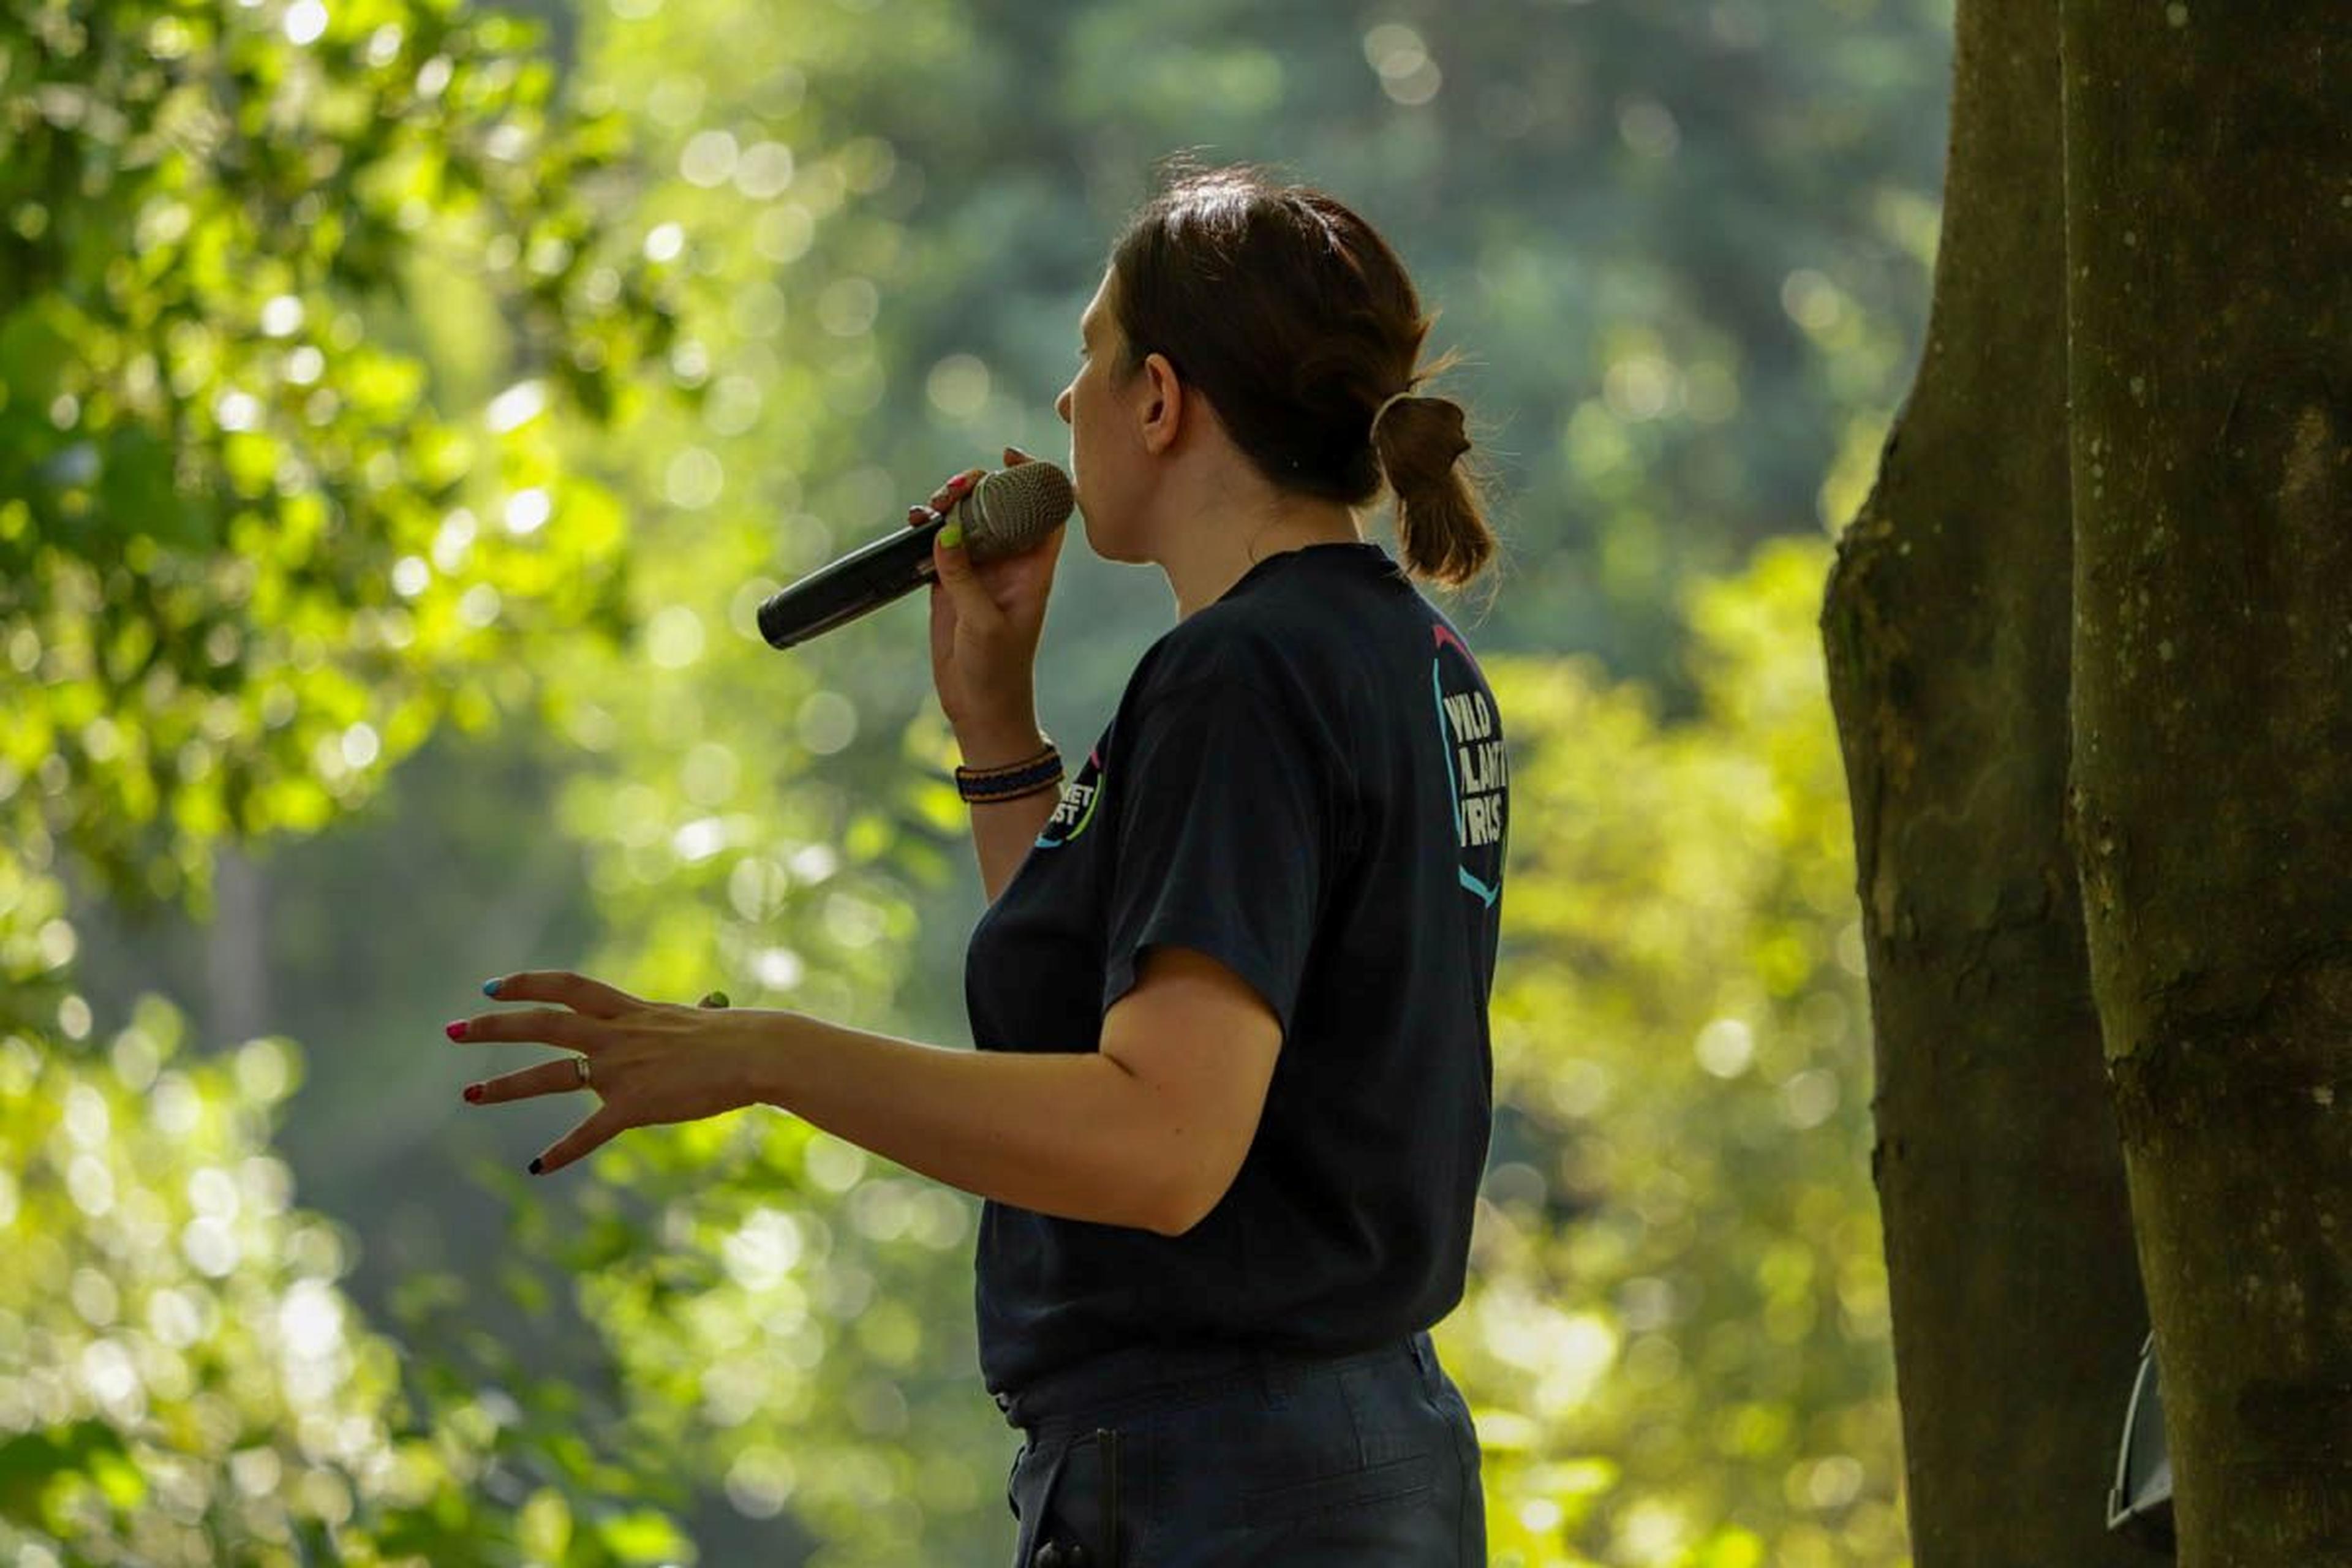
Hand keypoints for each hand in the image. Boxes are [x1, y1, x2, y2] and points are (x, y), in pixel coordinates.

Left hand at [452, 971, 749, 1174]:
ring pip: (551, 1073)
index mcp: (629, 1011)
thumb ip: (694, 1015)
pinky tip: (538, 1166)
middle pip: (542, 1023)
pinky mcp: (635, 1104)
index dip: (525, 983)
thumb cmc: (739, 1036)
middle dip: (493, 1027)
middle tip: (452, 1030)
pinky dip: (562, 1151)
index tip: (489, 987)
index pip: (565, 986)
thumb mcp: (704, 1019)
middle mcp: (617, 1034)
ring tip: (469, 1093)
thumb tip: (714, 1005)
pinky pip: (589, 1132)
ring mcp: (622, 1069)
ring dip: (505, 1084)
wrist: (757, 1052)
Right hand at [905, 445, 1065, 754]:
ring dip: (949, 505)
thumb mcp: (983, 624)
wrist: (980, 706)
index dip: (1035, 477)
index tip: (1009, 456)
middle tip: (957, 488)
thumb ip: (964, 579)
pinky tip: (914, 522)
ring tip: (932, 506)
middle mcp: (1008, 563)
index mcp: (1033, 568)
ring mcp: (978, 571)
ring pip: (966, 521)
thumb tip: (944, 533)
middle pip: (1000, 506)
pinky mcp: (948, 584)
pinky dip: (926, 529)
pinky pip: (938, 545)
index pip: (1046, 511)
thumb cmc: (997, 669)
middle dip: (979, 486)